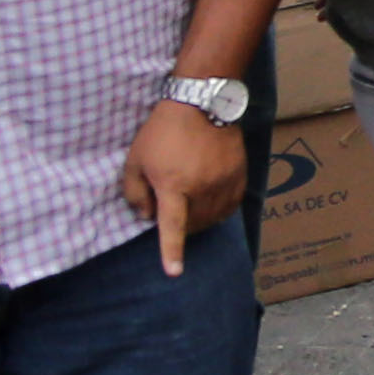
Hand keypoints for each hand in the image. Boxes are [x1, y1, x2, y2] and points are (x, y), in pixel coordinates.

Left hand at [123, 96, 249, 271]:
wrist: (202, 102)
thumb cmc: (162, 131)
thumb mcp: (135, 160)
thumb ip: (135, 192)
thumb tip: (146, 217)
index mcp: (173, 185)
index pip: (173, 226)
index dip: (172, 251)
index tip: (174, 272)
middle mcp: (202, 187)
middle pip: (193, 224)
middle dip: (181, 226)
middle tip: (172, 208)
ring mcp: (224, 181)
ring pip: (213, 217)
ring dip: (200, 221)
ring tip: (190, 207)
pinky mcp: (239, 173)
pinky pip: (231, 205)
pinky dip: (219, 211)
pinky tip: (211, 203)